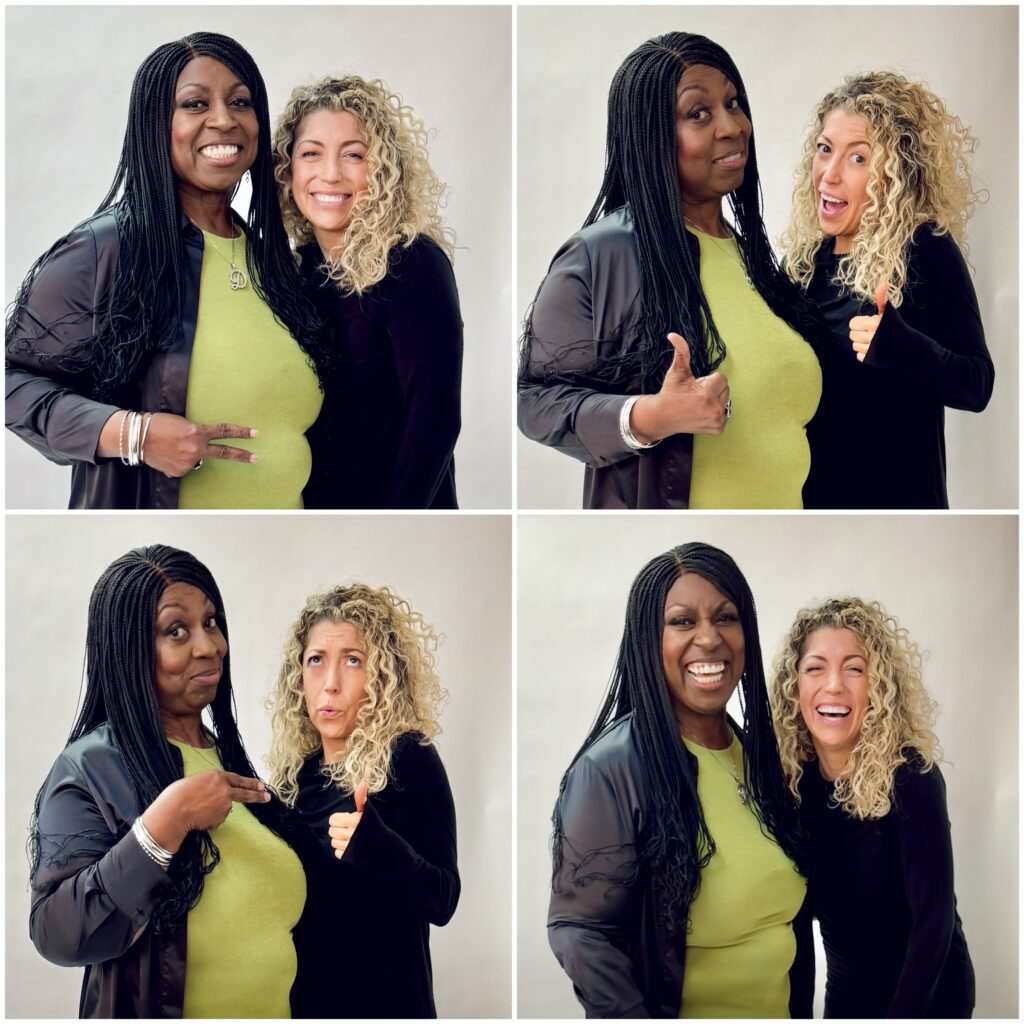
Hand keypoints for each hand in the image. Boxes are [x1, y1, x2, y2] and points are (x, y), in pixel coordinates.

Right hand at [141, 770, 270, 852]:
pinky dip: (210, 820)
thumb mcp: (197, 781)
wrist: (174, 811)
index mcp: (218, 775)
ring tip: (198, 811)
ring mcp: (225, 804)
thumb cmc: (178, 794)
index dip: (250, 782)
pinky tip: (199, 818)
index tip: (260, 785)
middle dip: (257, 795)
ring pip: (224, 809)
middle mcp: (225, 788)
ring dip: (215, 811)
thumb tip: (217, 794)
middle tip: (267, 797)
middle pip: (245, 793)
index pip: (239, 779)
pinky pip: (217, 819)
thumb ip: (211, 785)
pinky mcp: (222, 817)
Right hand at [142, 413, 259, 476]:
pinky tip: (166, 455)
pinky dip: (178, 461)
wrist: (136, 437)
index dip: (241, 433)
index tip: (255, 434)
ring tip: (172, 447)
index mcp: (197, 432)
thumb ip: (196, 435)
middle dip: (241, 456)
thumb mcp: (182, 424)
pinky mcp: (179, 472)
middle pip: (224, 453)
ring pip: (196, 459)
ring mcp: (188, 462)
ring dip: (188, 454)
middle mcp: (195, 448)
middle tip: (256, 458)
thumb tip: (200, 449)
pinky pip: (184, 466)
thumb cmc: (157, 425)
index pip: (224, 432)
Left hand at [328, 782, 367, 859]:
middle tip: (349, 829)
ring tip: (350, 838)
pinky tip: (351, 846)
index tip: (347, 820)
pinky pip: (336, 852)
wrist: (385, 846)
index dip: (339, 819)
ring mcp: (350, 846)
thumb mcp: (368, 811)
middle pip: (331, 831)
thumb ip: (361, 798)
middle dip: (339, 829)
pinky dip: (342, 850)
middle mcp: (351, 833)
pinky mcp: (349, 857)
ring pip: (333, 842)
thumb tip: (362, 782)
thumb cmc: (374, 825)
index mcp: (354, 820)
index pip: (333, 819)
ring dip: (340, 840)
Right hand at [628, 334, 729, 442]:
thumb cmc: (670, 393)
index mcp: (706, 395)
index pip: (721, 378)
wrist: (663, 418)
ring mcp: (717, 421)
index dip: (708, 380)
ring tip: (699, 404)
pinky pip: (726, 413)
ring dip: (716, 400)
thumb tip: (674, 335)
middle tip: (696, 395)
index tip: (695, 386)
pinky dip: (716, 412)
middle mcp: (714, 410)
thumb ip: (681, 353)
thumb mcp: (676, 372)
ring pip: (726, 400)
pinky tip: (702, 412)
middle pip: (726, 389)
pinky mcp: (718, 429)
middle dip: (713, 389)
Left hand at [849, 281, 888, 362]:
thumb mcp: (888, 312)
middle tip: (871, 332)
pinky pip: (858, 356)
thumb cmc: (896, 326)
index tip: (868, 324)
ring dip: (862, 343)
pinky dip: (864, 353)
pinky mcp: (872, 360)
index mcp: (875, 324)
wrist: (909, 346)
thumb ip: (881, 299)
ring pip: (854, 345)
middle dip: (860, 333)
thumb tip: (882, 283)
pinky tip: (874, 349)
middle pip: (852, 335)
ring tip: (873, 340)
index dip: (860, 323)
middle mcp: (873, 337)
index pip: (853, 323)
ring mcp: (872, 350)